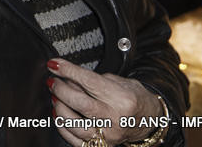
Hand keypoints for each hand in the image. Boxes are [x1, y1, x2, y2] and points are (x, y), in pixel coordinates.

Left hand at [47, 58, 163, 145]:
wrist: (148, 120)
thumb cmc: (133, 97)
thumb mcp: (118, 81)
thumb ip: (93, 80)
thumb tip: (67, 75)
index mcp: (122, 98)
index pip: (89, 81)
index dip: (69, 71)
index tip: (54, 64)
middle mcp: (115, 118)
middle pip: (80, 103)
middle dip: (60, 89)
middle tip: (52, 80)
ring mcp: (108, 135)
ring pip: (74, 124)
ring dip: (59, 107)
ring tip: (54, 96)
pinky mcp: (102, 145)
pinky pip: (75, 139)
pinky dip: (62, 126)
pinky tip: (58, 114)